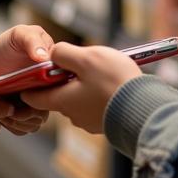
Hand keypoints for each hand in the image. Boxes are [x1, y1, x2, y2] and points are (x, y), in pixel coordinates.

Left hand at [0, 24, 54, 136]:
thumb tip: (44, 57)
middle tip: (11, 105)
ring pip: (36, 123)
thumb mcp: (19, 34)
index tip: (24, 94)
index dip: (44, 98)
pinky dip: (13, 125)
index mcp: (54, 71)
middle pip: (47, 112)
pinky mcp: (25, 115)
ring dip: (19, 121)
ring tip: (4, 108)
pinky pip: (24, 129)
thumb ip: (32, 40)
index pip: (60, 92)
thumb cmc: (6, 45)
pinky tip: (3, 114)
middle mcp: (50, 89)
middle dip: (28, 112)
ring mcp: (38, 103)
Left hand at [20, 42, 141, 133]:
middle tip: (77, 62)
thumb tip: (52, 54)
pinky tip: (110, 83)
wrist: (147, 108)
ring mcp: (90, 121)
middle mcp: (73, 115)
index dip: (30, 83)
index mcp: (62, 101)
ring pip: (78, 99)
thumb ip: (63, 53)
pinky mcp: (106, 123)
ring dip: (82, 85)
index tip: (31, 71)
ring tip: (98, 71)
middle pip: (58, 95)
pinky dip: (96, 94)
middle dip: (62, 79)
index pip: (34, 97)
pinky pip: (94, 105)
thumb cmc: (114, 82)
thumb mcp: (86, 58)